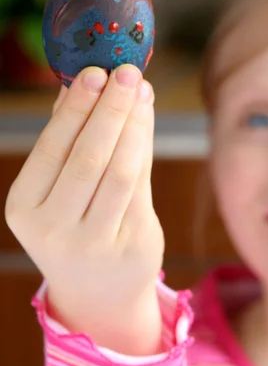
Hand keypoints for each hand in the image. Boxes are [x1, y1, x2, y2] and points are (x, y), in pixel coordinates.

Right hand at [5, 65, 164, 353]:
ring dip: (133, 123)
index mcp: (24, 209)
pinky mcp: (133, 244)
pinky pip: (141, 184)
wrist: (98, 294)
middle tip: (126, 72)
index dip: (76, 107)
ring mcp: (95, 241)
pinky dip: (145, 146)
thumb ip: (67, 141)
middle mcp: (55, 228)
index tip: (94, 71)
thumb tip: (77, 86)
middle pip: (89, 156)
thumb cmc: (73, 229)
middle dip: (110, 108)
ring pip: (120, 169)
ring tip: (140, 90)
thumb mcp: (54, 192)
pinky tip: (145, 120)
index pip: (52, 148)